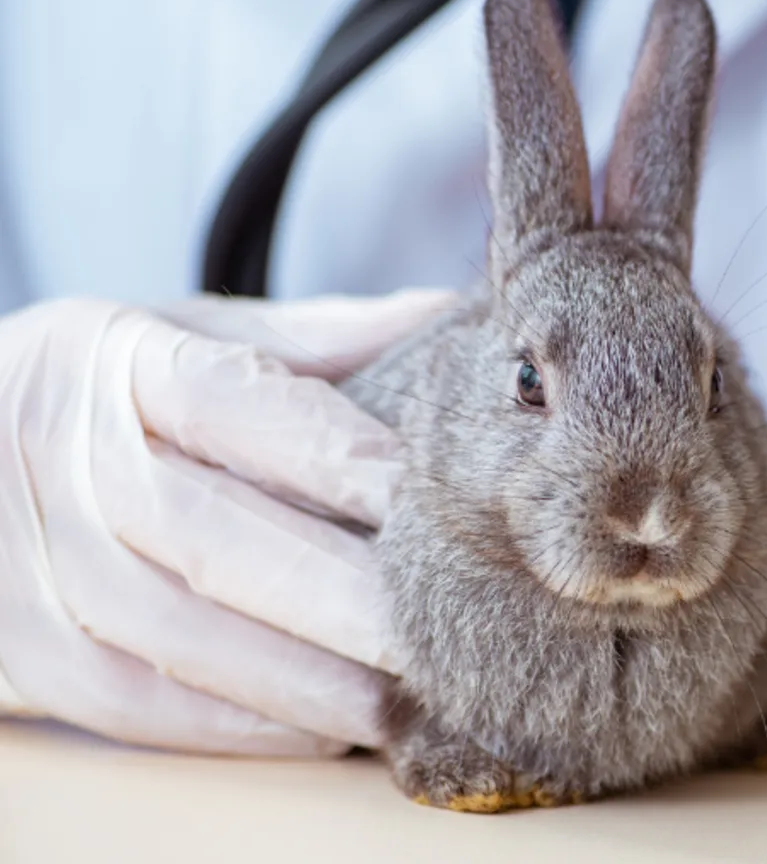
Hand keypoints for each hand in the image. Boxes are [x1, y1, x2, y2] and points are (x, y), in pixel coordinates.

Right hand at [0, 289, 454, 755]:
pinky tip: (324, 729)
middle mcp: (67, 459)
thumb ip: (310, 338)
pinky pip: (134, 701)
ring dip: (302, 678)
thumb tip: (444, 318)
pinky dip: (236, 723)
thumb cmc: (98, 390)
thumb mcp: (180, 335)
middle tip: (437, 627)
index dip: (334, 455)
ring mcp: (32, 560)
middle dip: (338, 592)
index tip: (426, 498)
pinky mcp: (21, 647)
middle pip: (213, 535)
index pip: (232, 405)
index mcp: (116, 364)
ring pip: (178, 632)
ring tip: (404, 697)